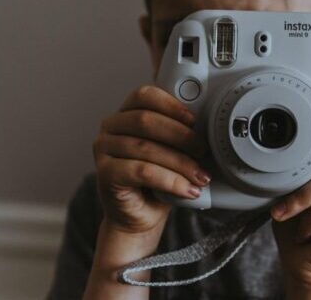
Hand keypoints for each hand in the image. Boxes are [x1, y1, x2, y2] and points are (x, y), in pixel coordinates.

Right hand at [93, 85, 210, 234]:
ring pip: (146, 148)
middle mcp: (110, 127)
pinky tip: (187, 189)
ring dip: (180, 163)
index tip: (195, 120)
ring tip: (200, 176)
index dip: (172, 105)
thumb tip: (207, 126)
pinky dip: (170, 180)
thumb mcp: (171, 150)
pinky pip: (142, 171)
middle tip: (203, 151)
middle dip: (181, 136)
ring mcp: (103, 150)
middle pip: (146, 120)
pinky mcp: (105, 173)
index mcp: (126, 113)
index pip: (145, 95)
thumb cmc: (158, 180)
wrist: (141, 216)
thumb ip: (179, 133)